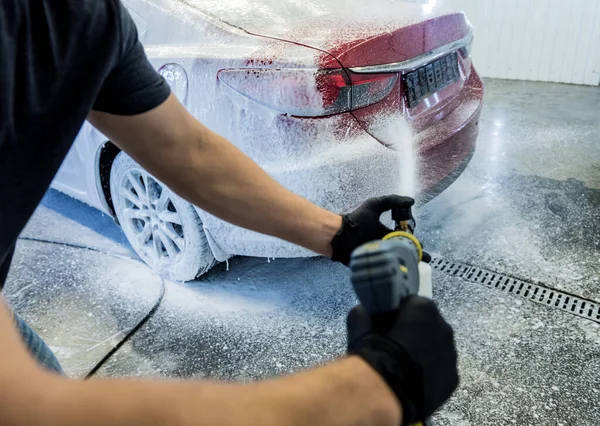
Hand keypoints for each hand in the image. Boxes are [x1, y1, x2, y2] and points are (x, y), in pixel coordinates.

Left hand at [331, 195, 414, 264]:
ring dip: (407, 263)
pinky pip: (386, 268)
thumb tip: (411, 200)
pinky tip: (403, 273)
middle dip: (414, 255)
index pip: (404, 238)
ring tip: (415, 266)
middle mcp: (385, 245)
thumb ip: (392, 200)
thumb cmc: (356, 220)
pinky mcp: (374, 264)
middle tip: (422, 258)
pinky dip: (395, 270)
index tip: (420, 246)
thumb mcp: (374, 205)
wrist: (340, 235)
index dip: (414, 242)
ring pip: (397, 261)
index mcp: (387, 233)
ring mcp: (380, 255)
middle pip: (404, 251)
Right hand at [347, 297, 457, 424]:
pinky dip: (430, 372)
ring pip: (437, 347)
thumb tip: (362, 312)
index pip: (412, 303)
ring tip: (403, 366)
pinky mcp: (453, 380)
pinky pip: (441, 369)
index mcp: (424, 309)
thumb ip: (362, 316)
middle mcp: (444, 328)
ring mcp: (451, 355)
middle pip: (428, 324)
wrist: (385, 395)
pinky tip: (413, 380)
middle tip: (394, 345)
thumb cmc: (374, 356)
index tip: (386, 325)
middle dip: (414, 331)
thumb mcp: (360, 331)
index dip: (399, 314)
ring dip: (424, 352)